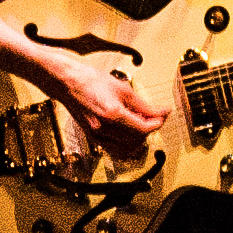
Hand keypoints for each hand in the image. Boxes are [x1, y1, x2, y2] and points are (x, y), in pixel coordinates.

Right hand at [37, 43, 166, 141]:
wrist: (68, 83)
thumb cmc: (92, 81)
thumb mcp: (123, 88)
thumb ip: (143, 105)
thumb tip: (160, 112)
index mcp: (112, 114)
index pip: (142, 129)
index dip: (157, 123)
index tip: (163, 115)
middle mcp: (103, 128)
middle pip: (136, 140)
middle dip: (149, 130)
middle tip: (154, 118)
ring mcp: (96, 135)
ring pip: (126, 150)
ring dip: (138, 141)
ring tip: (141, 126)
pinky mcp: (93, 137)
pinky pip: (114, 151)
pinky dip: (125, 147)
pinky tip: (129, 136)